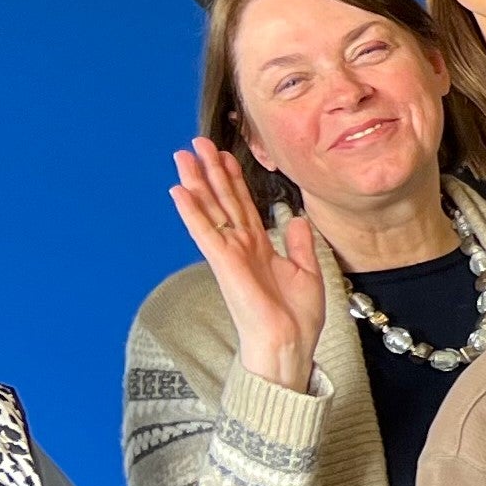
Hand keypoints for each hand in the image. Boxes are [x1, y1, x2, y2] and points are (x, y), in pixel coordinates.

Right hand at [169, 140, 328, 392]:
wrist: (290, 343)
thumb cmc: (297, 317)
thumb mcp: (307, 272)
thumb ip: (299, 244)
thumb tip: (296, 219)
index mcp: (259, 247)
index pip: (243, 205)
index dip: (234, 179)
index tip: (225, 154)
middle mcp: (241, 246)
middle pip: (222, 200)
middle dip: (210, 170)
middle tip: (197, 143)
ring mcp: (230, 253)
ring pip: (211, 209)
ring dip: (196, 181)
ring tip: (184, 155)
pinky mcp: (224, 263)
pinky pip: (206, 231)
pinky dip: (192, 211)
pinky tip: (179, 190)